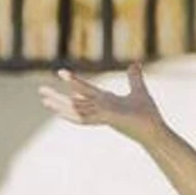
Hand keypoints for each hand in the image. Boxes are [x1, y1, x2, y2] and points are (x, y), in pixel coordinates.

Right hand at [38, 65, 164, 140]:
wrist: (155, 130)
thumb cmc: (147, 114)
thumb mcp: (139, 90)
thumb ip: (134, 77)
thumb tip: (135, 64)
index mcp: (105, 102)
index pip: (85, 92)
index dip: (73, 83)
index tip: (61, 73)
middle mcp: (100, 108)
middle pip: (74, 102)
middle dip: (57, 97)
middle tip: (41, 91)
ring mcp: (101, 113)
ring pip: (75, 109)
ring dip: (59, 104)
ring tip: (44, 99)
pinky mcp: (106, 116)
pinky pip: (86, 112)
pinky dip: (74, 108)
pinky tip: (63, 103)